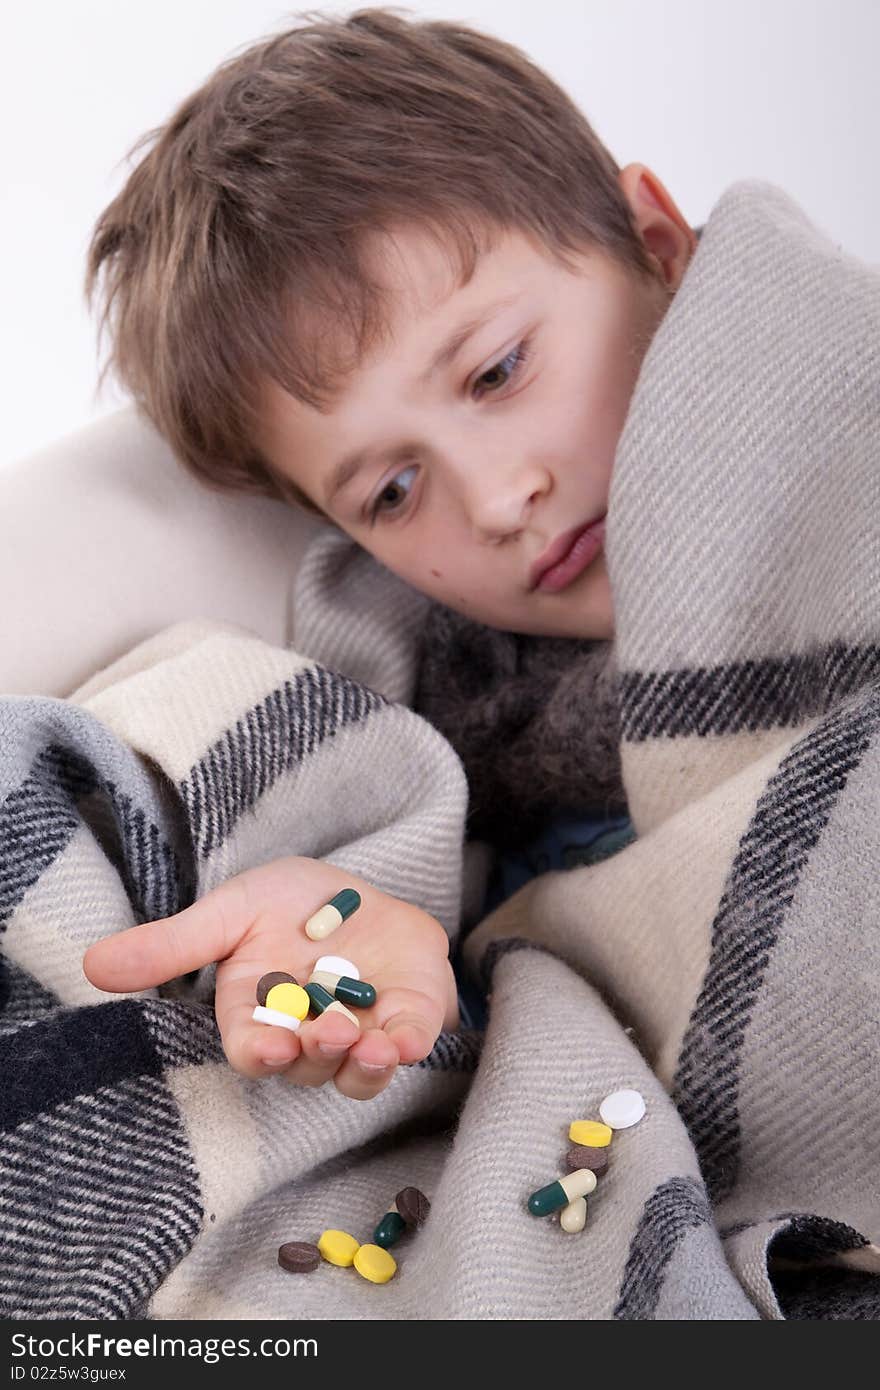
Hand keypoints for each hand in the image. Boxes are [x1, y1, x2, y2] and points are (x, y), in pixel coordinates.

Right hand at [82, 856, 458, 1099]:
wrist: (352, 887)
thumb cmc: (283, 905)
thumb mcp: (228, 912)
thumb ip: (172, 945)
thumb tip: (92, 964)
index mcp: (259, 1018)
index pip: (253, 1052)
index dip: (260, 1054)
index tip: (268, 1048)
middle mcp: (307, 1038)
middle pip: (307, 1066)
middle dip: (317, 1052)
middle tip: (328, 1031)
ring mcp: (361, 1033)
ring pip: (358, 1072)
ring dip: (365, 1067)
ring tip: (372, 1046)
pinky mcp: (408, 1016)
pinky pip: (410, 1044)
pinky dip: (410, 1045)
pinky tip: (407, 1039)